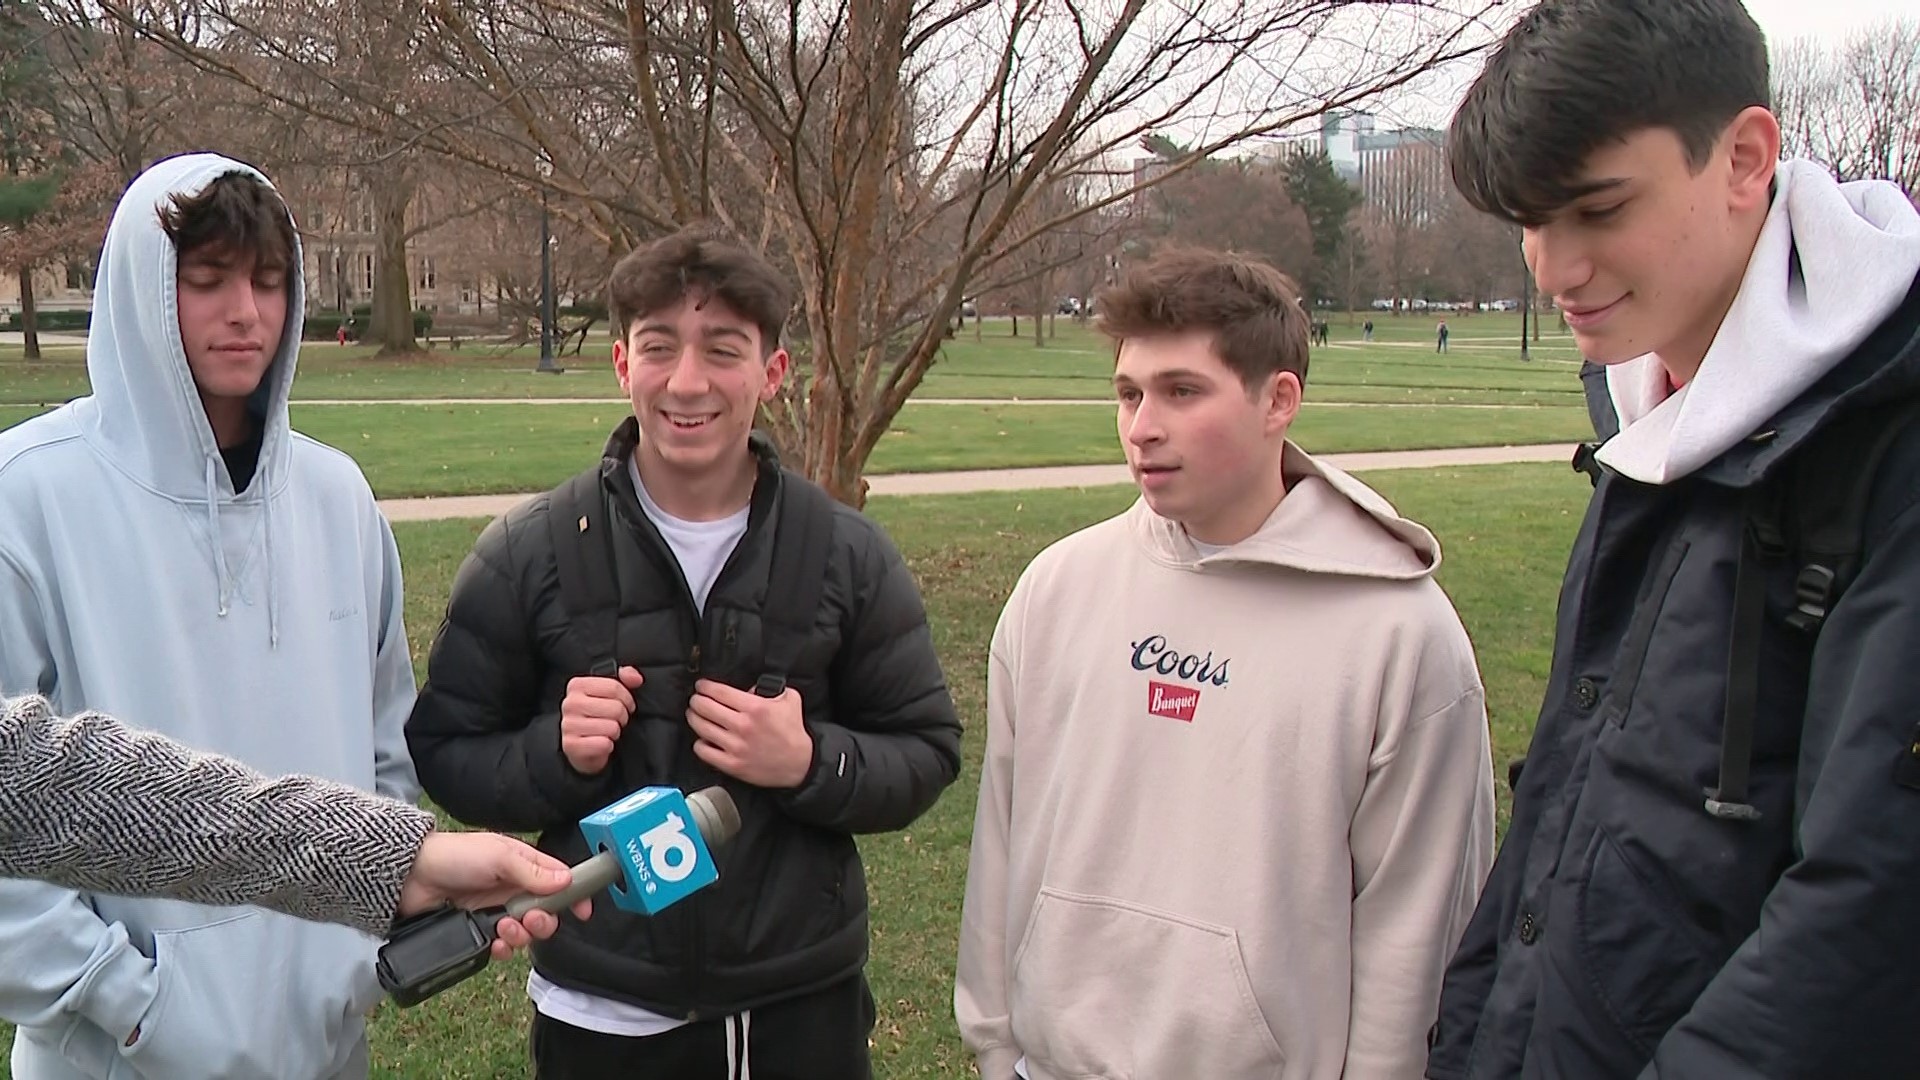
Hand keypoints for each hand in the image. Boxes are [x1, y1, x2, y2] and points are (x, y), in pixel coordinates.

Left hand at [398, 831, 593, 958]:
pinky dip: (503, 948)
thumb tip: (566, 880)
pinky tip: (496, 942)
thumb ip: (534, 871)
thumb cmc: (455, 856)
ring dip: (521, 935)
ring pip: (524, 932)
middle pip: (545, 913)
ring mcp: (495, 910)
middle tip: (530, 920)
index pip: (558, 880)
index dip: (573, 895)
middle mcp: (512, 888)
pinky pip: (501, 946)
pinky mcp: (478, 929)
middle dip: (543, 921)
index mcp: (522, 864)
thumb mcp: (499, 857)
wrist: (409, 877)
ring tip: (503, 927)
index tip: (583, 911)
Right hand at [560, 666, 643, 773]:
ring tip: (606, 732)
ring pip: (612, 727)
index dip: (626, 698)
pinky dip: (607, 746)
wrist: (583, 746)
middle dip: (622, 717)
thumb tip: (635, 678)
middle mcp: (570, 703)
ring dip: (615, 733)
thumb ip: (625, 679)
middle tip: (615, 721)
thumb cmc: (597, 717)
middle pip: (616, 708)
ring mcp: (569, 725)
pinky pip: (604, 744)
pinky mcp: (572, 746)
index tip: (624, 705)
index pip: (614, 687)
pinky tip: (600, 744)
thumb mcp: (610, 694)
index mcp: (578, 685)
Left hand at [686, 678, 813, 788]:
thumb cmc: (793, 732)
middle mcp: (743, 726)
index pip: (719, 691)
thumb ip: (771, 688)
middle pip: (704, 707)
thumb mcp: (789, 700)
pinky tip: (703, 739)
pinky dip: (699, 743)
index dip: (705, 686)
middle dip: (696, 700)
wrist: (800, 764)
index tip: (701, 685)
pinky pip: (703, 751)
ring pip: (700, 727)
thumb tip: (748, 689)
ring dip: (694, 718)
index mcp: (756, 708)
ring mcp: (735, 746)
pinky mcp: (732, 764)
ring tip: (695, 715)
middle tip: (696, 699)